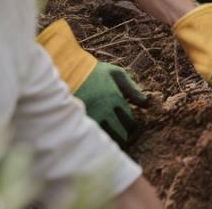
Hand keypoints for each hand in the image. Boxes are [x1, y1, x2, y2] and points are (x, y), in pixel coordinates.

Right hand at [37, 19, 148, 149]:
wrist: (65, 70)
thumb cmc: (93, 71)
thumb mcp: (115, 73)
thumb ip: (132, 87)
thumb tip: (145, 102)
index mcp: (114, 98)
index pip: (130, 122)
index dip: (131, 126)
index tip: (128, 125)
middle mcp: (103, 110)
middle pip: (120, 134)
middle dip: (123, 136)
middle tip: (122, 134)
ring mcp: (90, 117)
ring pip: (107, 139)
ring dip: (111, 140)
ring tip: (110, 137)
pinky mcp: (77, 122)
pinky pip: (92, 138)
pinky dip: (97, 140)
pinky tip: (97, 137)